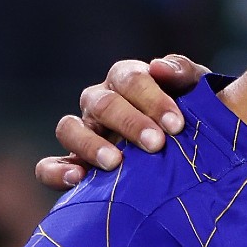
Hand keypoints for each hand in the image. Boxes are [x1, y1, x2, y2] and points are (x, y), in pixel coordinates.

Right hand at [35, 55, 207, 188]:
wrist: (196, 155)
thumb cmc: (195, 118)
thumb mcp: (198, 92)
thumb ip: (184, 73)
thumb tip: (159, 66)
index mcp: (128, 80)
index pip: (131, 79)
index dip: (152, 100)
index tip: (176, 124)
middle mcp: (100, 102)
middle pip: (102, 104)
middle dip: (130, 123)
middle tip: (156, 145)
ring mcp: (84, 132)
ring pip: (69, 128)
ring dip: (90, 144)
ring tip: (115, 163)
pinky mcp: (74, 164)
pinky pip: (48, 165)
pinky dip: (56, 171)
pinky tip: (77, 179)